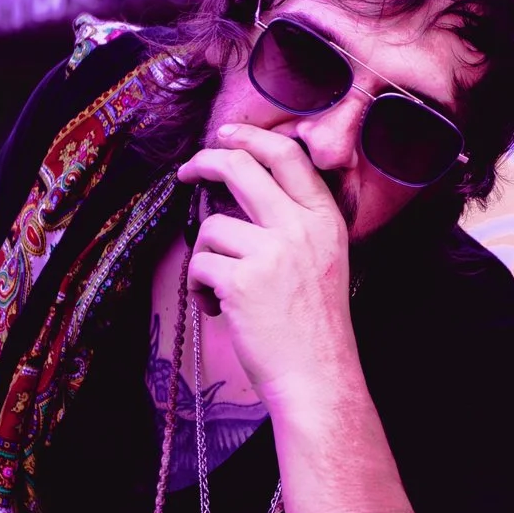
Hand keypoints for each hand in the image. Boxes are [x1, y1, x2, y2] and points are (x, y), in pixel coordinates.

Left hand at [176, 124, 356, 406]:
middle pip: (241, 168)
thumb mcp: (325, 259)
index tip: (225, 136)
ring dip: (206, 258)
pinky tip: (217, 310)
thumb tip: (242, 192)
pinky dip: (200, 289)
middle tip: (188, 171)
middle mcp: (301, 227)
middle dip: (206, 162)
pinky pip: (199, 265)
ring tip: (221, 291)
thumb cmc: (315, 326)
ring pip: (212, 227)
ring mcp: (272, 252)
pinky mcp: (242, 280)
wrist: (318, 376)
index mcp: (325, 219)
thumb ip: (295, 223)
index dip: (250, 138)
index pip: (287, 156)